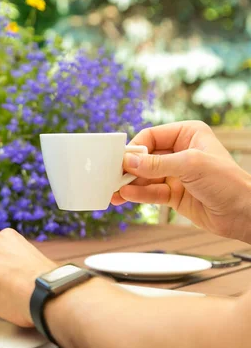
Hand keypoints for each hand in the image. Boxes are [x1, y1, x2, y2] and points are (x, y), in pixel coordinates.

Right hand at [111, 121, 250, 240]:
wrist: (244, 213)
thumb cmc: (227, 182)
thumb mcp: (190, 166)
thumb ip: (156, 164)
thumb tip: (128, 161)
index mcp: (188, 134)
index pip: (151, 136)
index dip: (135, 148)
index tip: (121, 161)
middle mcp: (180, 151)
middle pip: (144, 157)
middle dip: (128, 168)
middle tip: (110, 177)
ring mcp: (176, 173)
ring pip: (145, 176)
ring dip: (129, 184)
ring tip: (113, 191)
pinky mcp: (173, 193)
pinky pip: (150, 191)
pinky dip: (138, 194)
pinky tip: (126, 196)